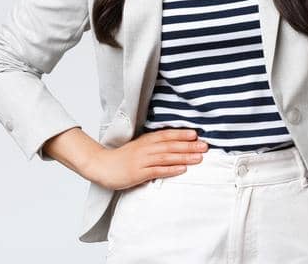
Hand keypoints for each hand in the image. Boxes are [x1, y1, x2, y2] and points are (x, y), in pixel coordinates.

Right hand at [85, 128, 207, 190]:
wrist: (102, 166)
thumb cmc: (122, 158)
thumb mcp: (138, 147)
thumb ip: (153, 145)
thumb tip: (172, 145)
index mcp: (145, 141)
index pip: (166, 135)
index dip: (181, 134)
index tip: (196, 135)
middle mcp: (145, 149)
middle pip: (170, 146)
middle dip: (189, 146)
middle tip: (205, 146)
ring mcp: (142, 161)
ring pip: (167, 157)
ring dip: (184, 157)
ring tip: (199, 158)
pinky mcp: (138, 173)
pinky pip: (157, 171)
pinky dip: (171, 170)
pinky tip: (182, 169)